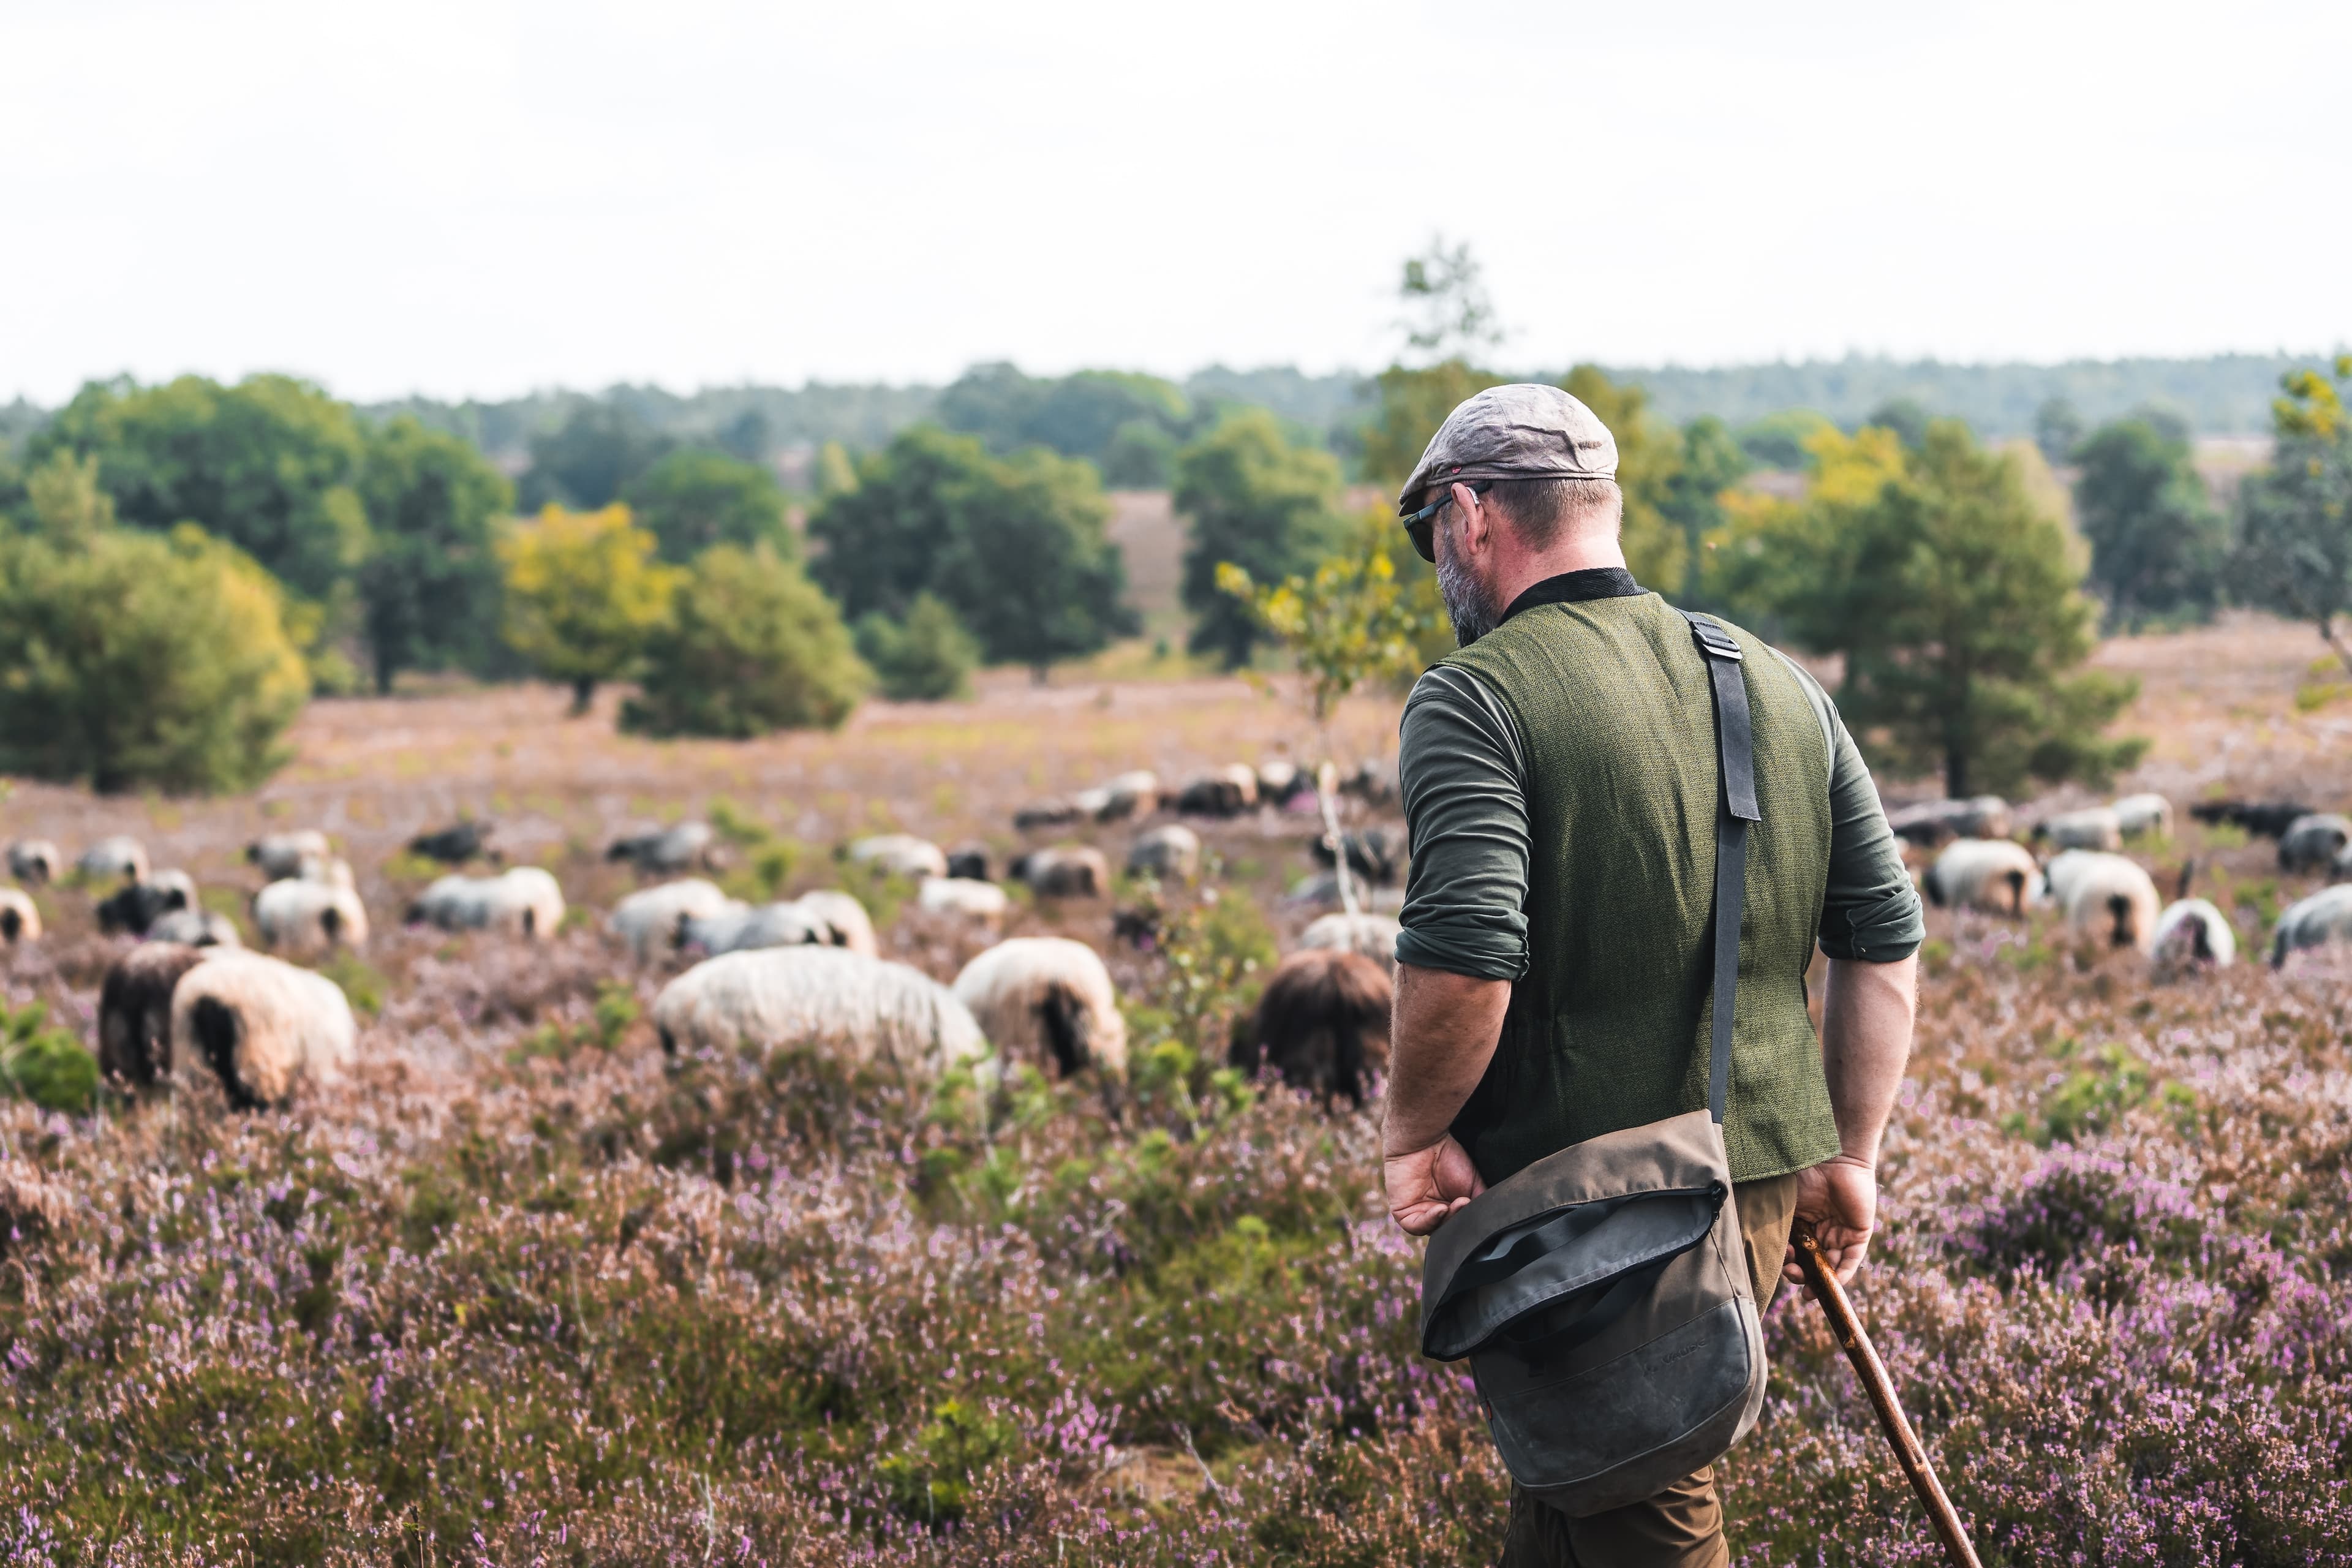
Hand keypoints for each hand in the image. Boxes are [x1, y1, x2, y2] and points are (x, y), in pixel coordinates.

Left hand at [1384, 1135, 1485, 1235]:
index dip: (1469, 1221)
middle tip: (1467, 1204)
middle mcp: (1433, 1213)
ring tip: (1457, 1203)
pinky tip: (1441, 1209)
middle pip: (1448, 1229)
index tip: (1478, 1209)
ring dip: (1447, 1220)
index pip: (1458, 1226)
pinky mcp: (1402, 1212)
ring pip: (1434, 1230)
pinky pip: (1415, 1226)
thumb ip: (1479, 1205)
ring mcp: (1418, 1213)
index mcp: (1449, 1208)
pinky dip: (1430, 1221)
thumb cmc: (1449, 1156)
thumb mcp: (1473, 1184)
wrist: (1425, 1140)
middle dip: (1458, 1220)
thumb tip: (1487, 1222)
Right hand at [1784, 1154, 1876, 1289]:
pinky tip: (1832, 1283)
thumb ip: (1777, 1224)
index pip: (1796, 1251)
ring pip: (1831, 1264)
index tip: (1781, 1269)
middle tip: (1794, 1277)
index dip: (1789, 1264)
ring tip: (1809, 1289)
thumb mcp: (1785, 1203)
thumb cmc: (1803, 1174)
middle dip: (1802, 1275)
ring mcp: (1840, 1233)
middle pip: (1812, 1261)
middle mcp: (1821, 1230)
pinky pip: (1852, 1259)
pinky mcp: (1859, 1233)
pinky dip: (1843, 1273)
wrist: (1832, 1157)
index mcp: (1802, 1223)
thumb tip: (1758, 1246)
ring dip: (1821, 1279)